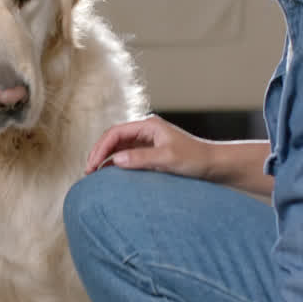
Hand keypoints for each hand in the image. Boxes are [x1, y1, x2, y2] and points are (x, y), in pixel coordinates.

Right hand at [85, 115, 215, 179]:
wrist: (214, 165)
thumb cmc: (195, 159)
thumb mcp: (167, 159)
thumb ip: (141, 158)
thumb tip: (115, 160)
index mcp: (148, 126)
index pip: (115, 133)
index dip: (101, 148)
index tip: (92, 165)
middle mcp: (145, 131)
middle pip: (113, 139)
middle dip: (99, 153)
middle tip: (88, 171)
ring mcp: (147, 142)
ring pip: (118, 148)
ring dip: (105, 159)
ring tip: (94, 175)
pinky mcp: (150, 153)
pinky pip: (127, 156)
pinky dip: (115, 164)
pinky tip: (109, 175)